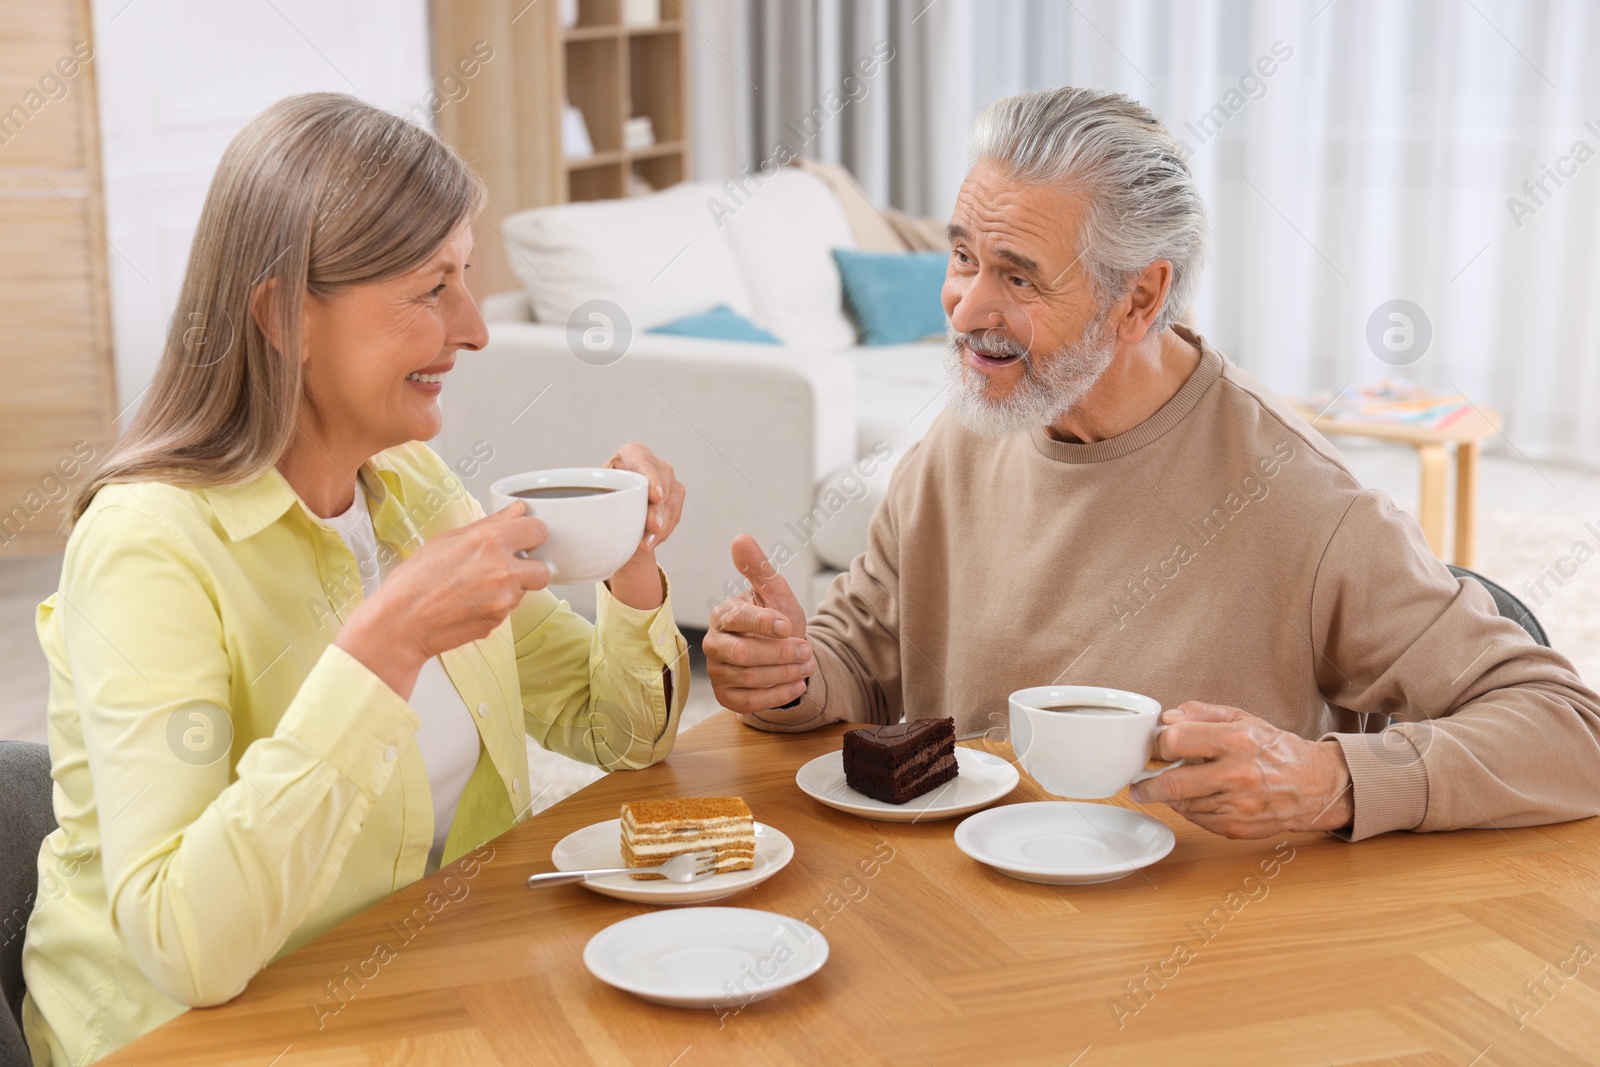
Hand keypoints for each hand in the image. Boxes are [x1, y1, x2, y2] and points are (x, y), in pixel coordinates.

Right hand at [335, 504, 549, 697]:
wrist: (400, 623)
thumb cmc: (415, 581)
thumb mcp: (449, 539)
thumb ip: (491, 523)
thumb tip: (516, 510)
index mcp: (489, 541)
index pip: (538, 530)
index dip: (531, 535)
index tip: (524, 539)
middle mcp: (502, 569)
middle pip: (543, 569)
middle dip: (529, 568)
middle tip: (506, 568)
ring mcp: (504, 599)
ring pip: (525, 591)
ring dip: (511, 589)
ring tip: (476, 587)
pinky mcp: (499, 621)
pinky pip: (508, 610)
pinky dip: (495, 606)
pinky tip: (470, 603)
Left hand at [604, 443, 685, 609]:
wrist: (618, 502)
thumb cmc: (604, 492)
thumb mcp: (597, 488)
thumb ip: (595, 493)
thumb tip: (588, 510)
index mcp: (632, 454)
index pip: (643, 462)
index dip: (652, 478)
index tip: (656, 496)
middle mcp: (655, 464)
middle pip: (661, 485)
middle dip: (658, 510)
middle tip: (653, 527)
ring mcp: (668, 481)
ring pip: (670, 504)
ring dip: (661, 526)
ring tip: (647, 543)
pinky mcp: (675, 497)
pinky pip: (673, 516)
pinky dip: (662, 531)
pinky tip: (650, 541)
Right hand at [703, 535, 814, 712]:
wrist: (784, 655)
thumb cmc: (777, 622)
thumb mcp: (776, 593)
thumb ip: (759, 568)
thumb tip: (740, 538)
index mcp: (722, 615)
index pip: (738, 620)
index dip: (764, 623)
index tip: (788, 625)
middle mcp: (714, 644)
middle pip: (743, 655)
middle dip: (780, 654)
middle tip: (807, 651)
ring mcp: (718, 672)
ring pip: (750, 678)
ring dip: (785, 673)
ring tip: (808, 665)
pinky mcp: (726, 696)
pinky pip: (750, 702)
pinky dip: (779, 695)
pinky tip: (797, 684)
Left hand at [1127, 701, 1353, 837]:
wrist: (1316, 785)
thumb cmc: (1277, 751)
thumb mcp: (1244, 719)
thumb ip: (1203, 714)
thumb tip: (1168, 717)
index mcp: (1236, 741)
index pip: (1176, 740)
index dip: (1158, 744)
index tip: (1153, 747)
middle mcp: (1236, 774)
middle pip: (1171, 783)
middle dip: (1146, 785)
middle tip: (1137, 784)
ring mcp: (1236, 805)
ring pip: (1181, 804)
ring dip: (1168, 797)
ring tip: (1165, 787)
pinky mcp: (1236, 827)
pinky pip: (1196, 819)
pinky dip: (1187, 810)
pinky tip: (1191, 799)